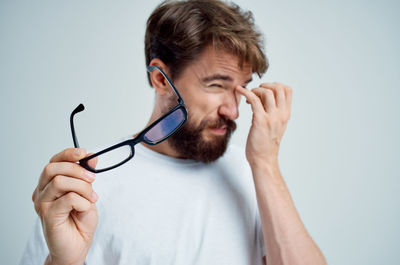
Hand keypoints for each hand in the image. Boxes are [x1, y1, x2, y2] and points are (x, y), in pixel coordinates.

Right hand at [32, 148, 97, 264]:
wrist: (77, 246)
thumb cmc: (79, 221)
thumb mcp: (88, 193)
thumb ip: (86, 176)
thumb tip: (91, 157)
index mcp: (49, 185)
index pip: (54, 162)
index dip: (68, 154)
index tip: (84, 153)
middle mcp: (42, 193)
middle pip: (52, 168)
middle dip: (77, 170)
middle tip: (92, 179)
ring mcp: (42, 204)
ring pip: (60, 181)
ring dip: (82, 187)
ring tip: (91, 198)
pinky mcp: (48, 216)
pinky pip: (68, 199)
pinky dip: (82, 201)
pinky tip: (85, 208)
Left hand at [236, 83, 291, 165]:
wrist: (263, 160)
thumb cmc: (265, 145)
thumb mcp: (274, 126)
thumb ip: (272, 113)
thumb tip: (263, 100)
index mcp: (285, 115)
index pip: (287, 90)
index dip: (275, 85)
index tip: (264, 92)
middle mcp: (281, 115)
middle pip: (279, 87)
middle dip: (266, 85)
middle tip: (256, 92)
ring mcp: (271, 118)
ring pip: (267, 91)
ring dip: (255, 90)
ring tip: (248, 97)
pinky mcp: (260, 121)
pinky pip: (254, 100)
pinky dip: (245, 92)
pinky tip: (239, 91)